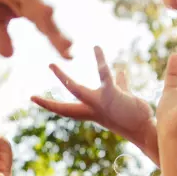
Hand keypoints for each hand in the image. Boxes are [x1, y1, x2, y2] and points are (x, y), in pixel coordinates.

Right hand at [31, 47, 158, 163]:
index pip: (67, 109)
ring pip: (76, 90)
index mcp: (92, 111)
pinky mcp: (112, 95)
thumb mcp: (124, 98)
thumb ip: (120, 85)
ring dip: (62, 79)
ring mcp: (100, 103)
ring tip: (50, 65)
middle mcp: (92, 109)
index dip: (49, 104)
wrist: (146, 128)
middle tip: (30, 97)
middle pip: (65, 108)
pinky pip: (103, 75)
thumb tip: (121, 72)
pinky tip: (96, 47)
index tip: (33, 98)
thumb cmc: (136, 115)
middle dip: (48, 103)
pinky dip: (100, 60)